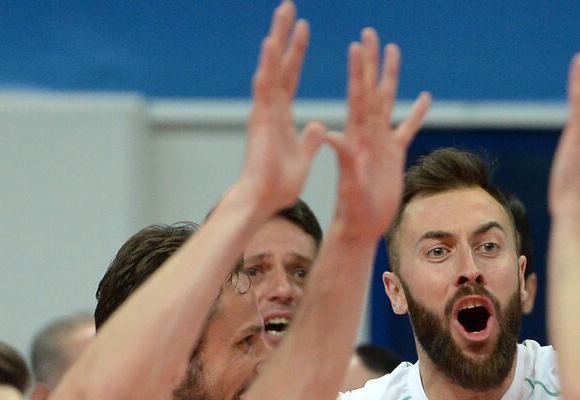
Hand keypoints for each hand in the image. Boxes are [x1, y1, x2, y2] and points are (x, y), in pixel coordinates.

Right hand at [239, 3, 327, 213]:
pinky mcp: (261, 119)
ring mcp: (264, 111)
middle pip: (279, 64)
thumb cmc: (279, 185)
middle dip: (285, 35)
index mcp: (281, 115)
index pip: (290, 77)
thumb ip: (309, 140)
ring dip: (277, 39)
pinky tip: (272, 42)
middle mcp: (271, 108)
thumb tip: (318, 126)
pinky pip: (266, 86)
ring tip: (283, 12)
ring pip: (271, 67)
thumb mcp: (302, 157)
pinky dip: (268, 63)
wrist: (263, 200)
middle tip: (289, 7)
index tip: (302, 29)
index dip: (296, 53)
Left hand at [325, 29, 430, 238]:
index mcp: (356, 136)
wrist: (360, 227)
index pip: (357, 95)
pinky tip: (425, 97)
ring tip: (394, 50)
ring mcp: (381, 142)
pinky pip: (408, 129)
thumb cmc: (352, 209)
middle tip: (371, 33)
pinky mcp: (394, 155)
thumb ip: (343, 156)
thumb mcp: (348, 181)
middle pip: (371, 89)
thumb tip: (330, 133)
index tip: (357, 45)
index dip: (357, 70)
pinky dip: (417, 113)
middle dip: (371, 61)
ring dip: (390, 76)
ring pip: (388, 101)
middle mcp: (368, 133)